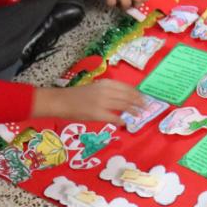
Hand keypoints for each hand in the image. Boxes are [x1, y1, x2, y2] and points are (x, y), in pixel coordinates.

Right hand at [30, 78, 146, 122]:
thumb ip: (108, 91)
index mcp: (105, 83)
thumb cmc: (76, 95)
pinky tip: (124, 123)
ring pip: (124, 106)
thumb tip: (123, 98)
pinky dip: (121, 120)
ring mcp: (102, 102)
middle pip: (128, 96)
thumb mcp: (95, 88)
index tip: (143, 97)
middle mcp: (106, 91)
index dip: (137, 93)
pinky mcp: (98, 114)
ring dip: (133, 111)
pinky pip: (114, 117)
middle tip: (146, 107)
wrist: (61, 101)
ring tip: (139, 114)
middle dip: (139, 102)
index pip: (127, 87)